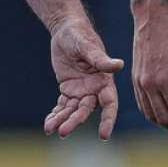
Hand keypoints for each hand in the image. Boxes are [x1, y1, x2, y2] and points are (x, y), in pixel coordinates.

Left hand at [43, 16, 123, 139]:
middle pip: (86, 111)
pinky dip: (55, 115)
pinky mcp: (68, 90)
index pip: (110, 104)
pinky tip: (48, 124)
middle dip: (75, 122)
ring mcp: (80, 91)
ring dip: (62, 120)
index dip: (108, 120)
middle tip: (63, 131)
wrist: (65, 30)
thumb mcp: (87, 46)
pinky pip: (62, 106)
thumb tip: (119, 65)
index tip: (104, 136)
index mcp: (104, 81)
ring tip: (50, 129)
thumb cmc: (80, 34)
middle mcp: (94, 89)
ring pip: (72, 111)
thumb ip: (101, 59)